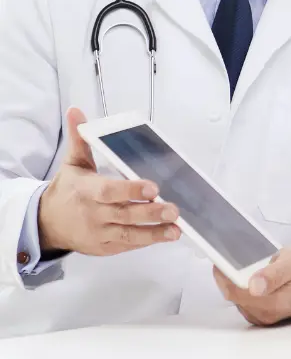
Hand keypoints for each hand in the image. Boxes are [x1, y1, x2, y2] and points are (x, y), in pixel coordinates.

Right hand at [37, 107, 180, 254]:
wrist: (46, 224)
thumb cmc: (67, 189)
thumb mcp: (72, 162)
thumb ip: (79, 138)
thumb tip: (76, 111)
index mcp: (87, 191)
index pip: (110, 192)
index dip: (131, 191)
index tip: (153, 188)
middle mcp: (93, 214)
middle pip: (124, 215)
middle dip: (150, 214)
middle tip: (173, 210)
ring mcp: (99, 233)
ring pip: (128, 235)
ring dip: (154, 233)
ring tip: (176, 229)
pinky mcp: (104, 247)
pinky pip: (126, 245)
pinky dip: (145, 241)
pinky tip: (166, 236)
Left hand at [213, 246, 290, 325]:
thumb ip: (275, 275)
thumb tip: (254, 286)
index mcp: (273, 303)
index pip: (237, 293)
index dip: (224, 276)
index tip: (219, 259)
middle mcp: (265, 314)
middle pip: (234, 296)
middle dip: (229, 276)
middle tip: (230, 256)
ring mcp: (261, 316)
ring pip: (236, 299)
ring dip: (234, 281)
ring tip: (240, 263)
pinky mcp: (260, 314)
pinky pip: (242, 301)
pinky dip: (240, 287)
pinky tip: (247, 274)